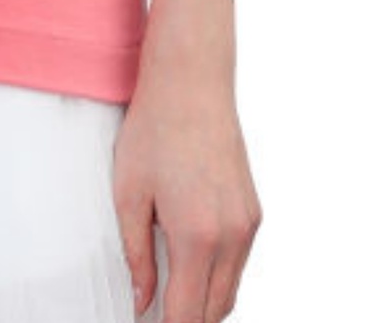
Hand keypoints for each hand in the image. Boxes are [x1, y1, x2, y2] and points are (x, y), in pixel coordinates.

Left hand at [112, 59, 261, 322]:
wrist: (191, 83)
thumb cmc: (155, 130)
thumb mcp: (129, 195)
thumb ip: (137, 256)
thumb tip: (143, 301)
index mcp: (196, 237)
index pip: (187, 314)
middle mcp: (231, 237)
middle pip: (215, 310)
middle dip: (188, 320)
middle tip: (158, 314)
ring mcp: (248, 225)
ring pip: (230, 289)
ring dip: (205, 302)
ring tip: (172, 298)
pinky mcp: (254, 212)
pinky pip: (239, 262)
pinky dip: (218, 275)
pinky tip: (192, 265)